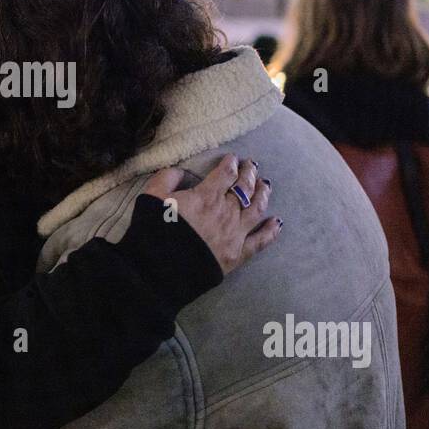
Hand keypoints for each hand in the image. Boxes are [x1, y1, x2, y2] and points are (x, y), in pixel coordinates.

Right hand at [143, 155, 280, 274]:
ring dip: (263, 194)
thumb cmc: (153, 231)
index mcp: (206, 196)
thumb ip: (166, 178)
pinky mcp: (238, 255)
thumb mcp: (151, 197)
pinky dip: (271, 231)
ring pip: (256, 209)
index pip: (225, 173)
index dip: (231, 163)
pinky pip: (260, 241)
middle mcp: (226, 212)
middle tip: (251, 165)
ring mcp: (235, 234)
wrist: (159, 270)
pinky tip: (277, 222)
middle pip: (244, 187)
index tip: (232, 158)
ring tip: (266, 185)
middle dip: (249, 173)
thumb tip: (179, 170)